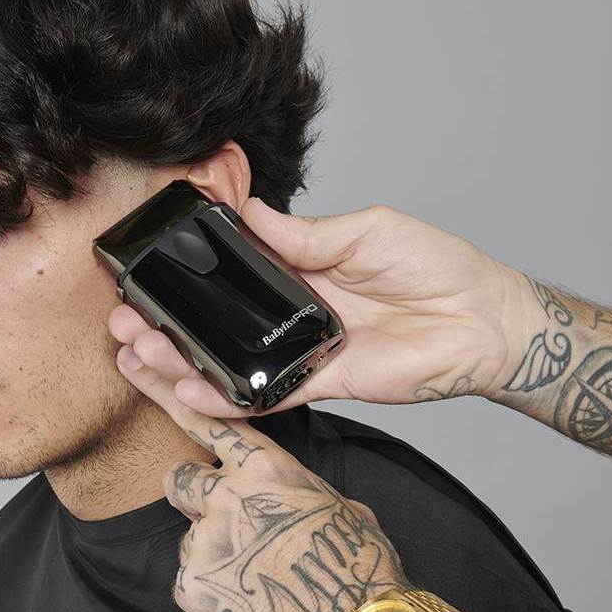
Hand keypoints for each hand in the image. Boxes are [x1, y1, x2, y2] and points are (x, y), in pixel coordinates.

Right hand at [109, 197, 524, 416]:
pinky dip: (230, 397)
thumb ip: (304, 233)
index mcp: (301, 268)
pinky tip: (191, 391)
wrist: (485, 319)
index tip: (148, 274)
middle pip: (220, 323)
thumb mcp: (365, 230)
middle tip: (126, 321)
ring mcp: (305, 351)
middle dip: (170, 324)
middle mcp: (294, 312)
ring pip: (233, 362)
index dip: (190, 278)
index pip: (232, 275)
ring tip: (141, 353)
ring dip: (185, 362)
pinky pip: (269, 395)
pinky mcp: (324, 384)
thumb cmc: (435, 263)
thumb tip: (246, 214)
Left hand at [112, 337, 412, 611]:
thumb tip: (291, 495)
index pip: (206, 420)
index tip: (136, 363)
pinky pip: (189, 581)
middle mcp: (227, 497)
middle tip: (226, 521)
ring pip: (188, 537)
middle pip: (178, 480)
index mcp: (265, 469)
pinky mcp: (195, 587)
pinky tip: (245, 598)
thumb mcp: (335, 506)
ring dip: (212, 552)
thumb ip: (296, 488)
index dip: (166, 390)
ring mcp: (206, 542)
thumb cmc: (357, 568)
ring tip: (254, 574)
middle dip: (193, 496)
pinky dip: (210, 591)